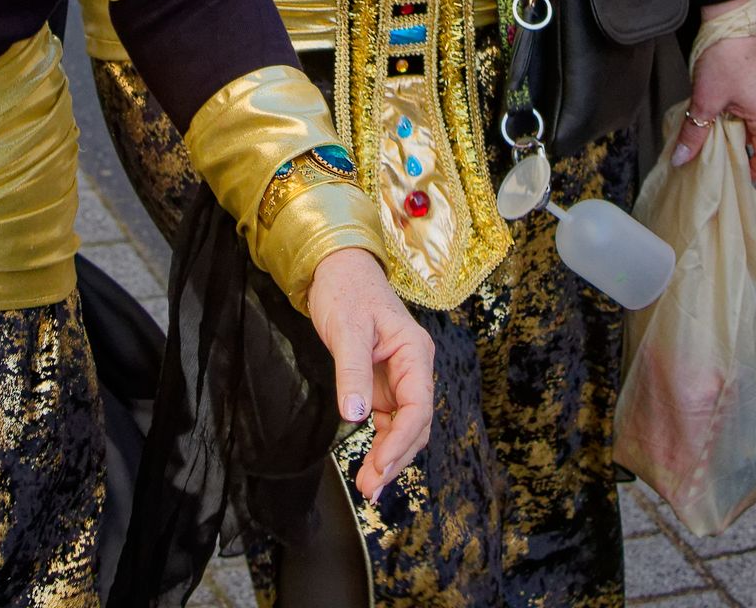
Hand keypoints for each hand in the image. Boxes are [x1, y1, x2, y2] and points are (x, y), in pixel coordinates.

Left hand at [304, 249, 434, 499]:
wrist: (336, 269)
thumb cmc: (346, 291)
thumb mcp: (347, 330)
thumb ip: (352, 372)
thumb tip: (354, 416)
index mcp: (415, 353)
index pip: (418, 407)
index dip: (401, 441)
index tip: (380, 465)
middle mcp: (413, 369)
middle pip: (416, 424)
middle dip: (396, 457)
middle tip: (371, 486)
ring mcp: (399, 379)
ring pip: (404, 427)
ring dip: (389, 457)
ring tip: (369, 485)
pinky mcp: (382, 384)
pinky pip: (389, 421)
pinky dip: (381, 444)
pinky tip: (370, 465)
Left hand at [670, 10, 755, 174]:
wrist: (736, 12)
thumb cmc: (724, 54)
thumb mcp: (705, 98)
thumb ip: (695, 132)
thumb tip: (683, 159)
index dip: (755, 167)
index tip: (742, 171)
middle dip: (748, 135)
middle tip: (725, 135)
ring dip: (751, 109)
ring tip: (727, 103)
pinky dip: (755, 87)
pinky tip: (736, 77)